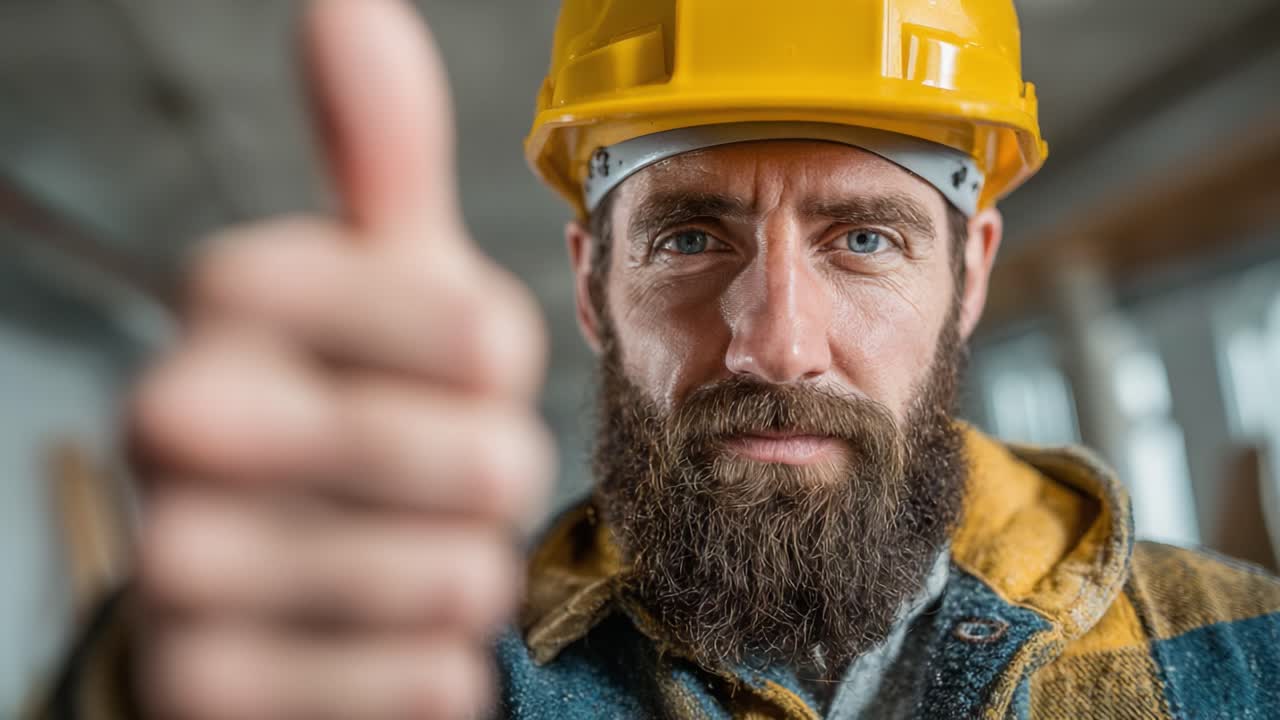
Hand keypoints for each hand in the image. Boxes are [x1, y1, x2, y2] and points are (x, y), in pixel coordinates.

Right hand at [129, 1, 552, 716]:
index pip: (478, 329)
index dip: (497, 366)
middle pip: (483, 458)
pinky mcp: (211, 689)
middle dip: (491, 479)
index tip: (447, 368)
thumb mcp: (370, 277)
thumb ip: (374, 152)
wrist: (248, 580)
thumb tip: (347, 0)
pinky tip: (367, 636)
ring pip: (460, 579)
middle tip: (434, 478)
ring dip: (465, 573)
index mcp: (230, 297)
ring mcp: (180, 566)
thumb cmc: (343, 400)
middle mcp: (175, 418)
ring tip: (396, 551)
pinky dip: (431, 668)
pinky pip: (427, 682)